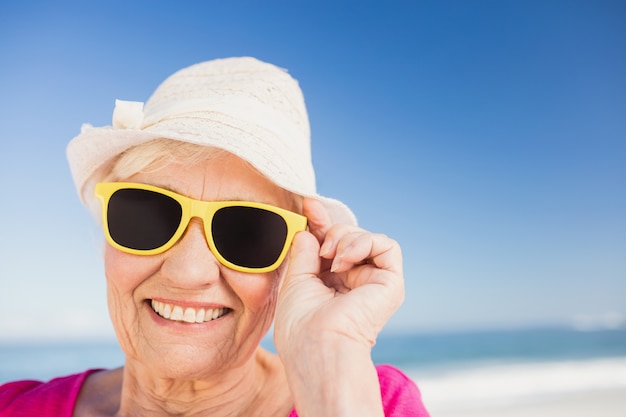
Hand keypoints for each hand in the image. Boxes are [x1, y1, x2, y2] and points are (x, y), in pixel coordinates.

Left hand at [274, 198, 404, 353]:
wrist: (317, 344)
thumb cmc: (300, 324)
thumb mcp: (295, 280)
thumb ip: (303, 252)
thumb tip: (309, 231)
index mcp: (332, 285)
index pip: (332, 245)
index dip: (322, 223)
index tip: (309, 205)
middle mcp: (355, 283)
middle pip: (349, 237)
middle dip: (332, 229)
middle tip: (319, 242)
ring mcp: (373, 282)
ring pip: (367, 238)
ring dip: (345, 238)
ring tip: (330, 258)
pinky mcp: (391, 283)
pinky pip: (387, 245)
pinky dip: (364, 243)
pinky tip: (344, 261)